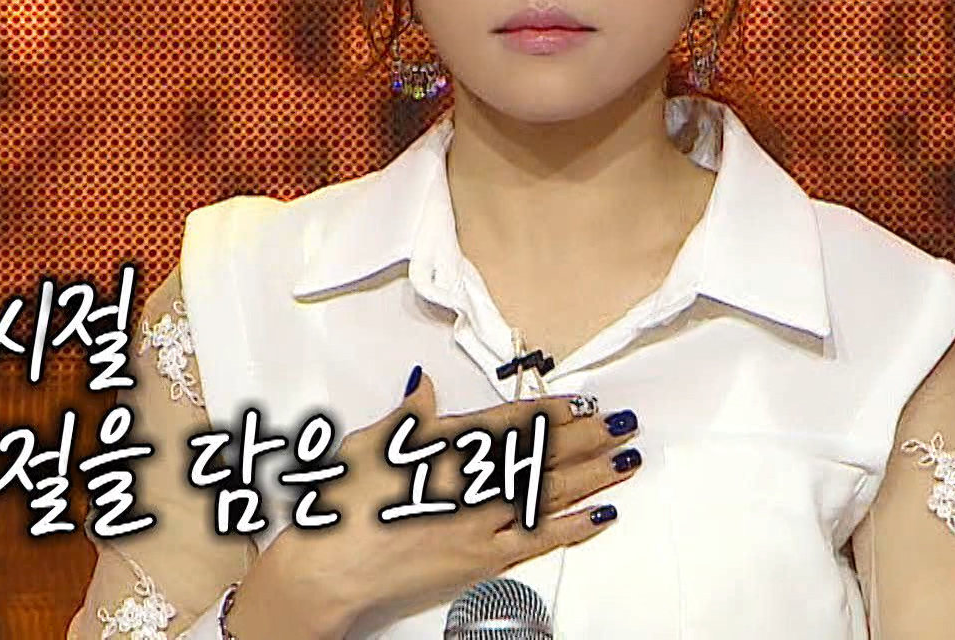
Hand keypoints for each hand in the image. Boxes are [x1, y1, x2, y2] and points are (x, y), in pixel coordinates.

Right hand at [224, 368, 641, 638]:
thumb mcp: (368, 444)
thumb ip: (408, 416)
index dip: (553, 412)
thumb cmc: (341, 505)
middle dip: (588, 438)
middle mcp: (471, 481)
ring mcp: (480, 522)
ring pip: (549, 494)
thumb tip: (424, 384)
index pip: (512, 423)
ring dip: (593, 475)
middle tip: (623, 424)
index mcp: (444, 445)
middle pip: (542, 455)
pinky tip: (601, 513)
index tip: (583, 403)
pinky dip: (573, 526)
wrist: (328, 570)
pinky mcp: (481, 560)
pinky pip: (538, 540)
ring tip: (626, 459)